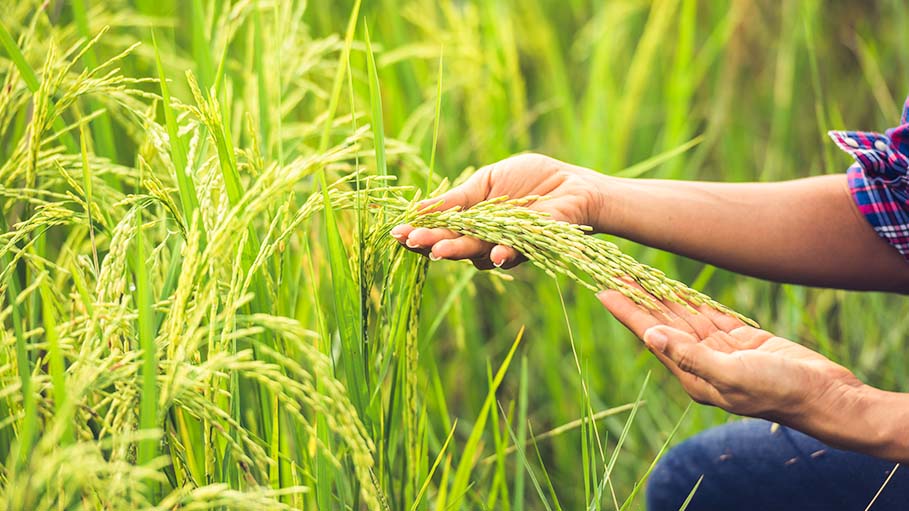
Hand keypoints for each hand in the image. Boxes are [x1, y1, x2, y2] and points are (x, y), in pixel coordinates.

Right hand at [391, 153, 606, 268]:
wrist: (572, 184)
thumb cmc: (530, 179)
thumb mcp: (487, 182)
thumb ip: (458, 199)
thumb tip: (419, 209)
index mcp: (471, 221)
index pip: (440, 229)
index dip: (419, 231)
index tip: (397, 232)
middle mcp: (485, 239)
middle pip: (453, 244)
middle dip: (432, 243)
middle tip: (413, 241)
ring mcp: (506, 246)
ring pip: (477, 253)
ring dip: (459, 250)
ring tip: (440, 249)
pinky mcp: (533, 246)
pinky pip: (514, 253)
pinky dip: (503, 253)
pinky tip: (494, 253)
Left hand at [597, 289, 864, 427]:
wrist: (824, 395)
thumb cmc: (779, 390)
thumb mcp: (732, 375)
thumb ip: (690, 356)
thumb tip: (651, 337)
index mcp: (692, 375)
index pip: (651, 336)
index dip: (627, 312)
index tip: (603, 291)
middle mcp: (700, 362)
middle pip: (661, 323)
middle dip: (637, 298)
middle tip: (613, 271)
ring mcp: (720, 351)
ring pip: (683, 317)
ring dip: (660, 296)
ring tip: (635, 274)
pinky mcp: (740, 341)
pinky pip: (708, 315)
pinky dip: (690, 300)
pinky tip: (673, 287)